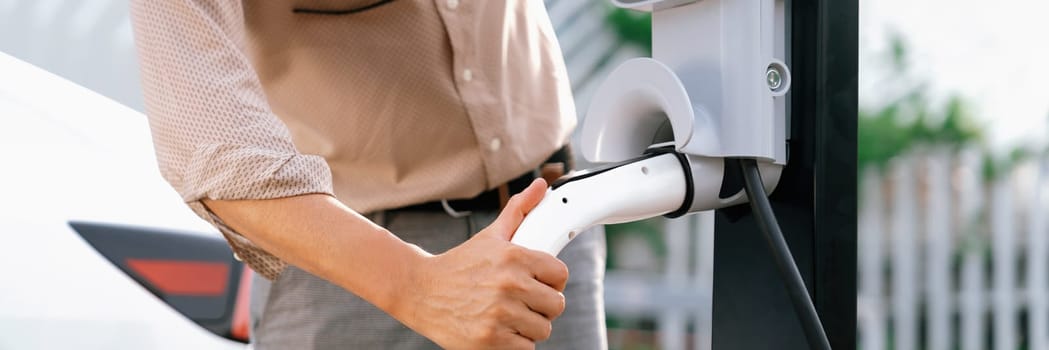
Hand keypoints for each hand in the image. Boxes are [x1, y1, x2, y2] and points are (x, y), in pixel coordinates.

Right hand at [393, 179, 569, 348]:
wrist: (419, 290)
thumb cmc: (459, 264)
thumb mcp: (490, 235)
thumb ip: (519, 210)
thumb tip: (541, 186)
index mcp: (514, 257)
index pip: (560, 275)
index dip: (552, 281)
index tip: (540, 283)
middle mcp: (510, 285)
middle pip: (556, 305)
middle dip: (542, 305)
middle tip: (523, 302)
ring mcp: (500, 314)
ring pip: (543, 329)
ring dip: (529, 326)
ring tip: (509, 315)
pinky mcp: (490, 340)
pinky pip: (526, 348)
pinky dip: (516, 343)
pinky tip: (501, 330)